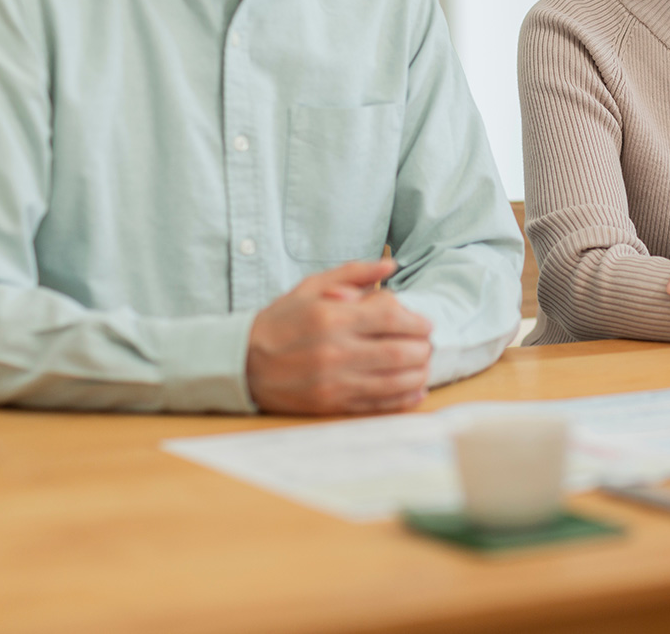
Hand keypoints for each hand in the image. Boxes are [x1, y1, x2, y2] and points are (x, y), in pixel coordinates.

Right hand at [246, 260, 434, 414]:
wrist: (242, 363)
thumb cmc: (281, 321)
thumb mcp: (311, 287)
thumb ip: (353, 273)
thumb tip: (391, 264)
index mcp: (332, 318)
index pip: (392, 320)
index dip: (418, 322)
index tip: (425, 324)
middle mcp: (335, 351)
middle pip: (400, 352)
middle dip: (423, 349)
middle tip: (428, 345)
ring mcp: (334, 381)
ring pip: (395, 380)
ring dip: (419, 373)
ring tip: (424, 364)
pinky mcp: (332, 405)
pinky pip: (379, 404)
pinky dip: (404, 398)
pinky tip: (416, 388)